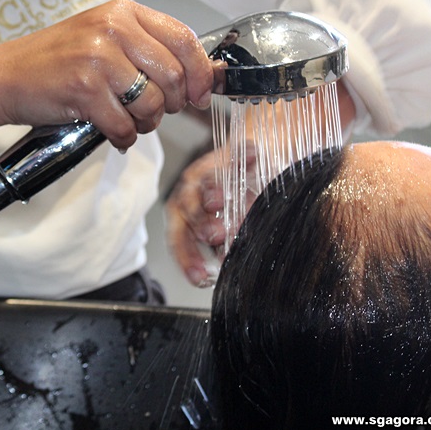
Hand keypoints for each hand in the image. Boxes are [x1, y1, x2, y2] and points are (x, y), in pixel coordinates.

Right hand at [0, 0, 213, 149]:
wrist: (4, 77)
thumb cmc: (53, 60)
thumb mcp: (102, 37)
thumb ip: (146, 48)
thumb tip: (199, 75)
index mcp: (122, 12)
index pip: (184, 38)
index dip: (201, 71)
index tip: (202, 92)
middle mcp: (112, 30)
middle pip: (172, 76)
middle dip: (171, 104)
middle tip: (154, 111)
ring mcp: (98, 59)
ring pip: (152, 104)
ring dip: (145, 123)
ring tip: (128, 120)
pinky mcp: (84, 90)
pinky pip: (124, 126)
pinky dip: (123, 137)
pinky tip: (111, 131)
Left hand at [165, 144, 257, 286]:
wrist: (251, 169)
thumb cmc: (234, 206)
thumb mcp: (227, 231)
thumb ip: (222, 248)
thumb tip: (225, 266)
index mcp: (184, 217)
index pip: (179, 240)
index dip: (187, 258)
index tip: (199, 276)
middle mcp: (190, 194)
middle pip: (189, 210)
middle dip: (203, 224)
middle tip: (216, 236)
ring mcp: (207, 172)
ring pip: (206, 183)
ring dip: (214, 192)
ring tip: (223, 200)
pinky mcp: (229, 153)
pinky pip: (235, 153)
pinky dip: (242, 154)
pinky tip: (250, 156)